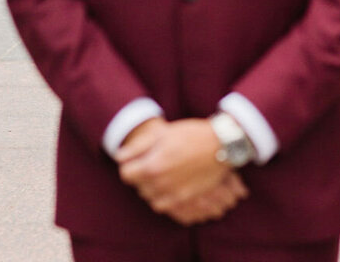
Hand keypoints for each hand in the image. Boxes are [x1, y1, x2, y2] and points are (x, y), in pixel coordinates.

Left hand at [117, 117, 246, 220]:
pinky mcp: (183, 199)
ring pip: (149, 197)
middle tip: (151, 162)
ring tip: (161, 173)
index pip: (126, 174)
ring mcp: (172, 194)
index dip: (130, 165)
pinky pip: (162, 205)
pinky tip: (168, 184)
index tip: (136, 159)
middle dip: (140, 175)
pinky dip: (161, 197)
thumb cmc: (191, 134)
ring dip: (150, 187)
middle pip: (138, 186)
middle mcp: (159, 184)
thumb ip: (137, 147)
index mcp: (152, 166)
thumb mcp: (163, 134)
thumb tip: (118, 157)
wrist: (221, 145)